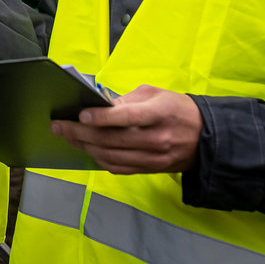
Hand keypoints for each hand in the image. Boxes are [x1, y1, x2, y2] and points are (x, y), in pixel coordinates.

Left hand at [49, 85, 201, 173]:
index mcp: (160, 114)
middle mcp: (156, 139)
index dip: (102, 117)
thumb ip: (127, 100)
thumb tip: (100, 106)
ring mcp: (153, 158)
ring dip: (84, 147)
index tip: (81, 115)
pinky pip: (118, 168)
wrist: (205, 137)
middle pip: (112, 139)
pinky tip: (85, 149)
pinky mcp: (149, 169)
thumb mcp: (156, 94)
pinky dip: (98, 159)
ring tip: (66, 137)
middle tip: (58, 126)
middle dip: (80, 133)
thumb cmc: (177, 109)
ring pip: (111, 156)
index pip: (127, 117)